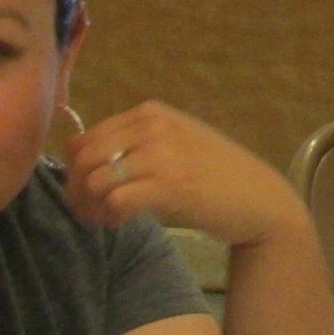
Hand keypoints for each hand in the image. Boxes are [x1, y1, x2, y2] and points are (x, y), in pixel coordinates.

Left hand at [64, 101, 308, 250]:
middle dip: (76, 190)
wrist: (258, 197)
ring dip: (92, 207)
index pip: (83, 138)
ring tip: (108, 217)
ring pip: (94, 181)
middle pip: (82, 159)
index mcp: (151, 113)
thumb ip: (134, 142)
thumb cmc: (215, 173)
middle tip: (91, 210)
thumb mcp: (174, 143)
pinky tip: (124, 221)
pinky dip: (111, 217)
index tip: (87, 190)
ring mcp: (162, 155)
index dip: (74, 169)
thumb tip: (77, 156)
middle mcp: (154, 127)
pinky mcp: (169, 185)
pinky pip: (115, 201)